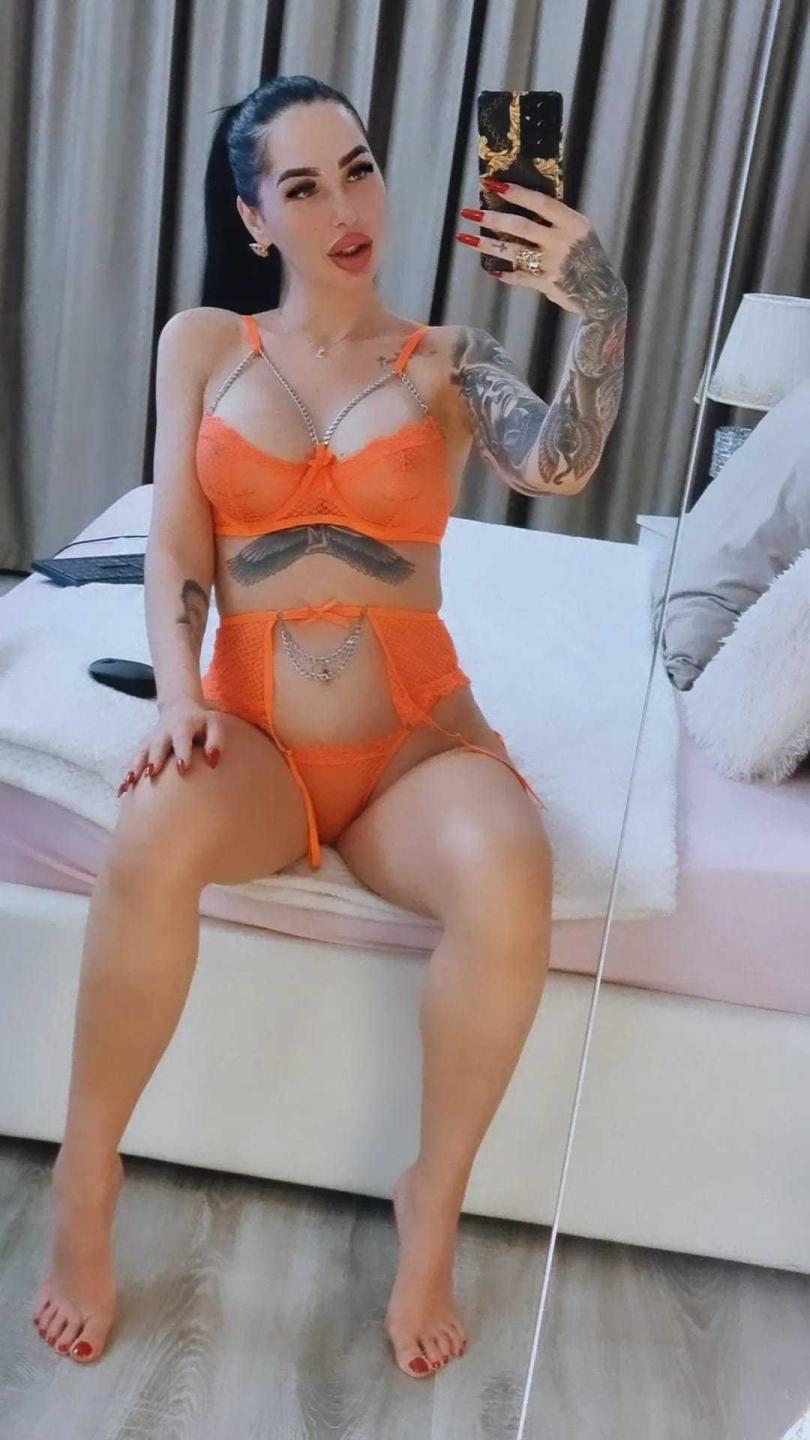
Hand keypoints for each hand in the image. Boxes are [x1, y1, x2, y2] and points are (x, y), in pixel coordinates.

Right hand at [117, 696, 222, 795]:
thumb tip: (213, 762)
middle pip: (157, 746)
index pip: (182, 739)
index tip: (182, 768)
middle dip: (153, 759)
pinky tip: (121, 791)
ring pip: (141, 754)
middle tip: (151, 774)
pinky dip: (127, 775)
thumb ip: (215, 742)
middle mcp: (163, 732)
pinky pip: (133, 761)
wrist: (179, 708)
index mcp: (183, 726)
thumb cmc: (201, 723)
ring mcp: (151, 739)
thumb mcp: (214, 726)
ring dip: (134, 768)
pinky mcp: (143, 747)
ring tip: (129, 783)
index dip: (182, 752)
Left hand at [457, 180, 627, 321]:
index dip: (516, 193)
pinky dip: (505, 274)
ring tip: (465, 238)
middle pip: (520, 227)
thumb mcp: (579, 231)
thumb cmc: (586, 256)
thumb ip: (555, 220)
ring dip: (487, 244)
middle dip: (492, 218)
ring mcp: (554, 265)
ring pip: (513, 252)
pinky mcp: (547, 284)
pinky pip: (520, 277)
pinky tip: (491, 268)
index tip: (492, 185)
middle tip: (469, 212)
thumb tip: (522, 202)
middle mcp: (563, 242)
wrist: (602, 292)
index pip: (540, 203)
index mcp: (573, 223)